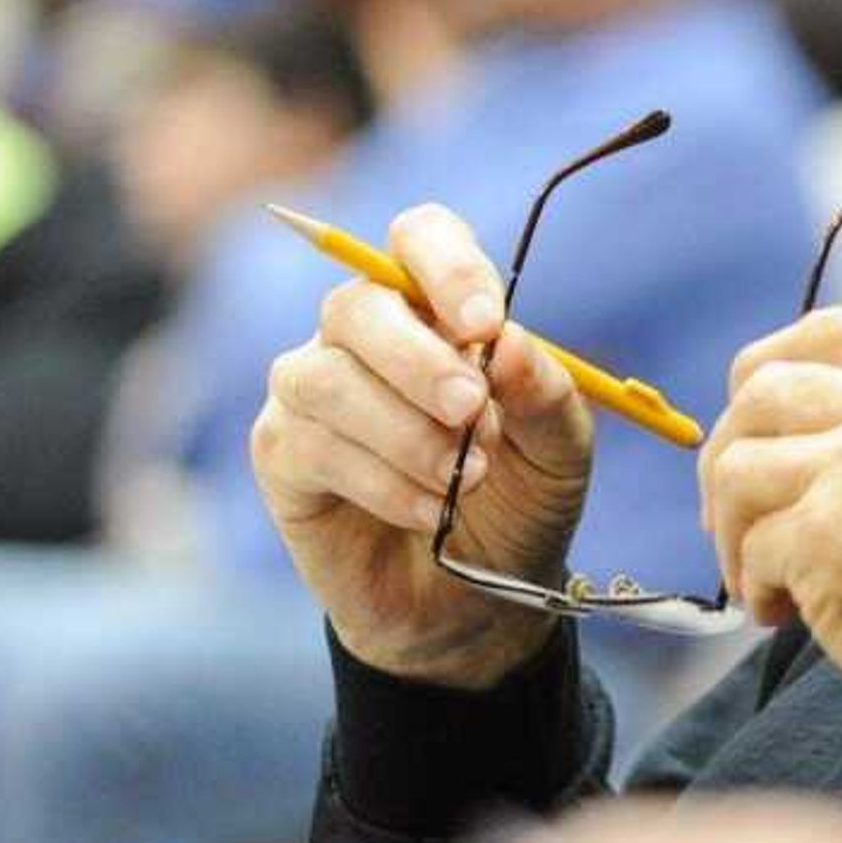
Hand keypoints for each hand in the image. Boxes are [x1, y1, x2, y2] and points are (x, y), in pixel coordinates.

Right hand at [252, 202, 591, 688]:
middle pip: (358, 303)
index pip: (419, 237)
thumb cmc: (515, 504)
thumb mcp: (560, 454)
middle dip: (418, 358)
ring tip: (462, 479)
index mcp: (436, 309)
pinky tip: (424, 511)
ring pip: (325, 377)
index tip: (484, 323)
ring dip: (402, 431)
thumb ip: (546, 393)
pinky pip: (309, 444)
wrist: (473, 605)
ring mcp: (312, 389)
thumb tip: (507, 343)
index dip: (446, 267)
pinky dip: (379, 480)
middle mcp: (363, 335)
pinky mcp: (281, 452)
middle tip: (472, 411)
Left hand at [700, 310, 841, 803]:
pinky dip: (755, 588)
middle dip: (732, 458)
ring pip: (736, 466)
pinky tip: (790, 618)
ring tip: (772, 584)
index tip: (757, 433)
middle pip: (763, 389)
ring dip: (732, 531)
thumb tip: (774, 433)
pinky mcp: (832, 532)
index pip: (826, 330)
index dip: (768, 377)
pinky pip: (749, 547)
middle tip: (745, 526)